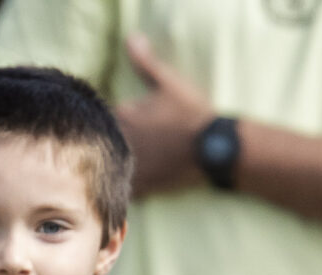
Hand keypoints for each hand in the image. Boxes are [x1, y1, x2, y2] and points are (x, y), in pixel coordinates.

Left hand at [117, 34, 214, 196]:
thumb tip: (132, 39)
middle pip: (107, 142)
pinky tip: (135, 181)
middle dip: (113, 140)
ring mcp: (134, 167)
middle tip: (138, 141)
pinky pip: (127, 188)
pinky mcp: (145, 187)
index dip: (115, 117)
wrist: (215, 150)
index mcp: (125, 116)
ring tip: (134, 160)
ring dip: (118, 162)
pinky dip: (128, 185)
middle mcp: (124, 143)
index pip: (105, 116)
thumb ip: (146, 63)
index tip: (128, 117)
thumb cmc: (192, 113)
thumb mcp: (169, 82)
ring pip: (115, 165)